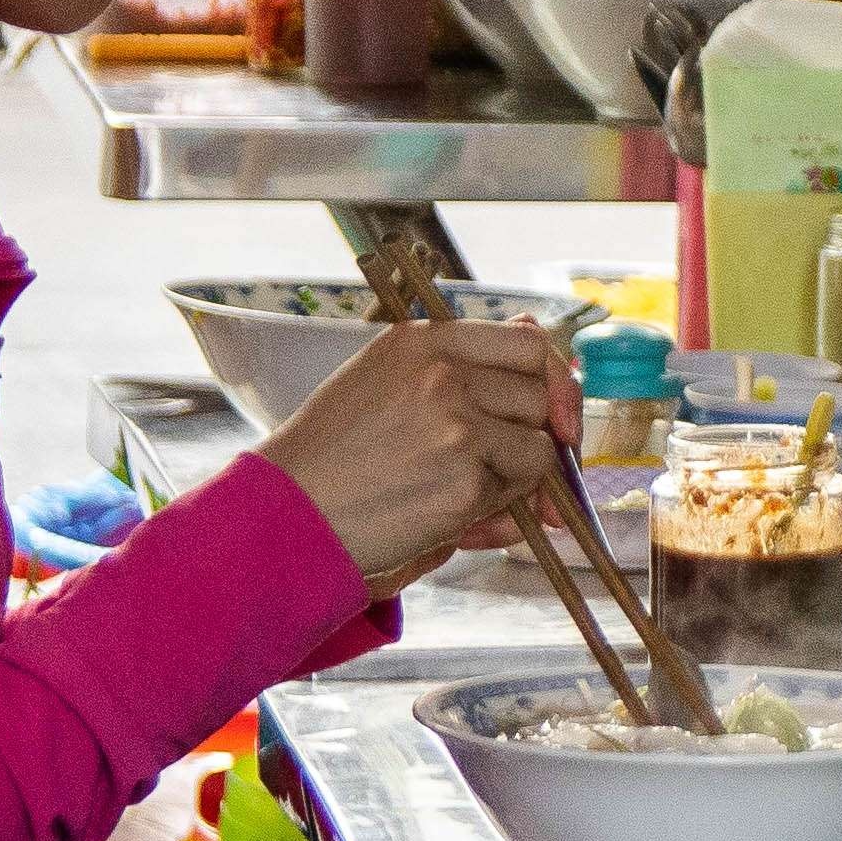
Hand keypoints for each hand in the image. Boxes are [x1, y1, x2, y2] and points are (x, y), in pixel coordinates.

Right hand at [260, 320, 572, 594]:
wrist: (287, 512)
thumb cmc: (334, 453)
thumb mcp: (386, 379)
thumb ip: (461, 359)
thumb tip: (539, 327)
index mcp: (424, 341)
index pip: (528, 344)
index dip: (553, 379)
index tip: (554, 411)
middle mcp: (444, 374)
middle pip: (541, 395)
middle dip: (538, 432)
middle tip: (509, 462)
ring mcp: (458, 426)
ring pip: (538, 447)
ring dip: (513, 474)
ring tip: (457, 487)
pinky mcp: (465, 481)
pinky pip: (516, 494)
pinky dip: (495, 509)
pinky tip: (446, 513)